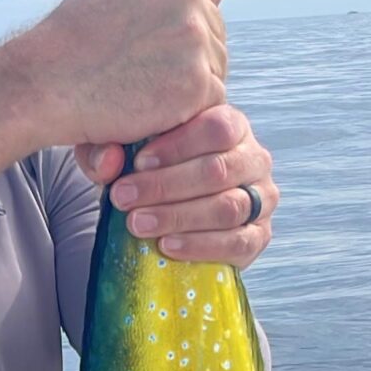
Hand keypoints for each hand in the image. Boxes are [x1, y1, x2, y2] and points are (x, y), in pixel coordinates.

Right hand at [20, 0, 227, 150]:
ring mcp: (194, 37)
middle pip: (215, 32)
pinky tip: (152, 111)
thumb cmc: (67, 41)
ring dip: (191, 84)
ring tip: (144, 92)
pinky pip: (211, 101)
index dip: (192, 18)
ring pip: (216, 67)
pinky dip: (187, 112)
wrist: (45, 84)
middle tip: (148, 74)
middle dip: (192, 55)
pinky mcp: (197, 83)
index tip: (166, 40)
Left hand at [75, 104, 276, 266]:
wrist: (174, 210)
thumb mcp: (126, 154)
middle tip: (124, 198)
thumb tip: (108, 161)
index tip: (138, 162)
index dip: (177, 146)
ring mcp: (262, 198)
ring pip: (227, 206)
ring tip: (138, 224)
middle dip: (166, 186)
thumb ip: (108, 150)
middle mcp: (254, 158)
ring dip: (178, 217)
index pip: (216, 127)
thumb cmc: (154, 171)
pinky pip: (237, 242)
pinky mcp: (260, 235)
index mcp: (231, 125)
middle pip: (218, 170)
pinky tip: (167, 245)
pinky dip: (200, 245)